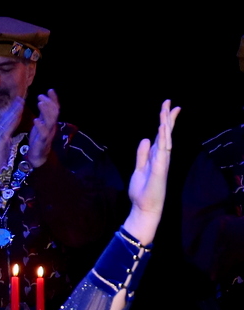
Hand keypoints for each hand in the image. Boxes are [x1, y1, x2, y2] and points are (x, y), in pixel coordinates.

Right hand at [0, 96, 23, 176]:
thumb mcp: (3, 141)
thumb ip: (7, 133)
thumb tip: (12, 125)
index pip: (5, 117)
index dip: (12, 109)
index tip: (18, 101)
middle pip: (6, 116)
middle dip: (14, 107)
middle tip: (21, 97)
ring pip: (7, 120)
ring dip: (15, 110)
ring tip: (21, 102)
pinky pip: (9, 127)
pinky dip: (14, 120)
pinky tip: (19, 114)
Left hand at [27, 88, 59, 167]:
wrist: (37, 155)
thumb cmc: (38, 139)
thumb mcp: (41, 123)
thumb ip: (43, 114)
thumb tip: (43, 100)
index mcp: (51, 122)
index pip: (55, 108)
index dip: (54, 99)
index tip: (50, 90)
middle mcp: (52, 127)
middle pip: (55, 112)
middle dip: (49, 103)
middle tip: (41, 96)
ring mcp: (48, 134)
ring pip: (50, 121)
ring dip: (46, 111)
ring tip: (40, 103)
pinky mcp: (42, 141)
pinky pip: (43, 133)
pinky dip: (40, 126)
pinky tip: (35, 119)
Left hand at [124, 100, 179, 242]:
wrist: (144, 207)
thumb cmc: (142, 190)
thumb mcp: (139, 168)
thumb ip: (142, 154)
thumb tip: (145, 139)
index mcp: (157, 156)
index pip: (161, 135)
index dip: (164, 121)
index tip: (166, 107)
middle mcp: (162, 157)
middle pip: (166, 134)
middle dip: (168, 118)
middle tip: (169, 102)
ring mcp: (162, 162)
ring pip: (166, 139)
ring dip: (166, 124)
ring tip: (167, 110)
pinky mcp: (160, 169)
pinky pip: (162, 151)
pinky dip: (163, 140)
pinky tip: (162, 129)